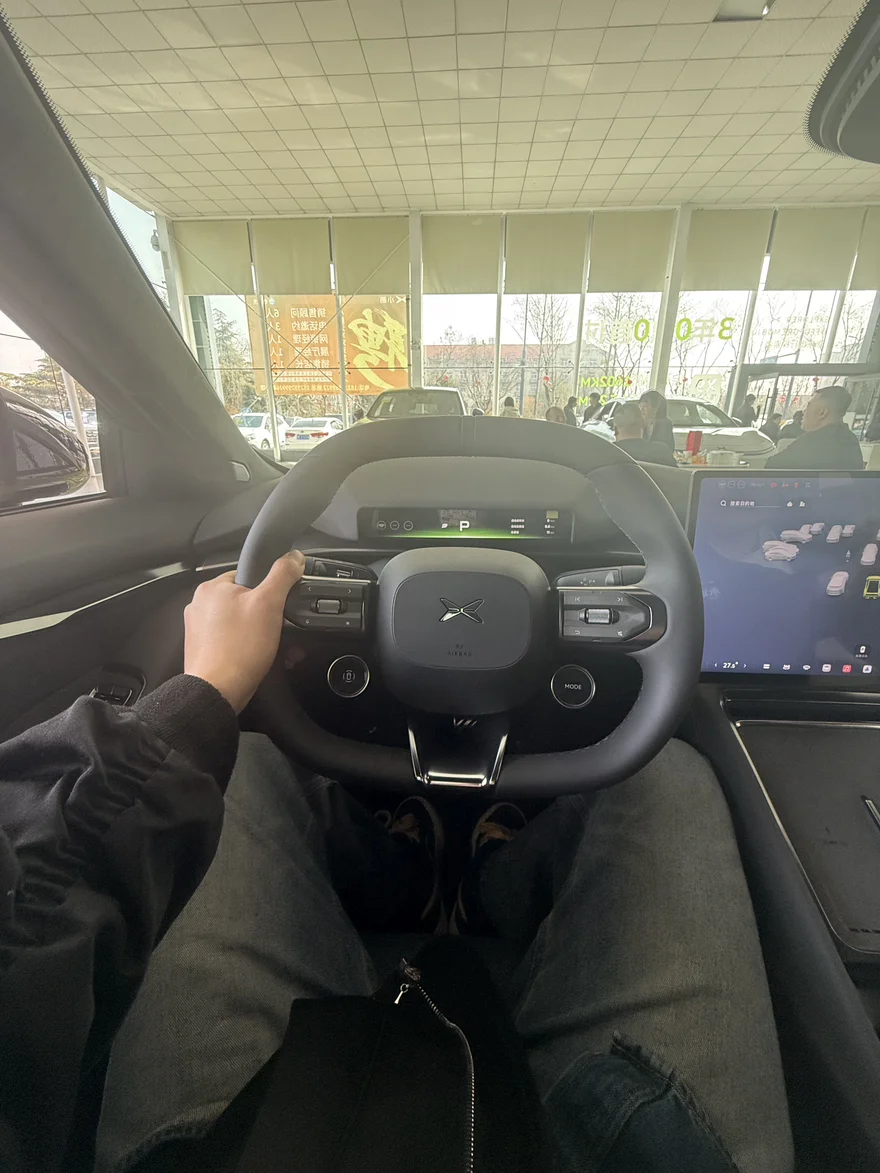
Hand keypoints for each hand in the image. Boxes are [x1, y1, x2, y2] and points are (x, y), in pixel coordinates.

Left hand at [184, 551, 304, 712]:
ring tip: (277, 649)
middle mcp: (200, 606)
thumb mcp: (269, 603)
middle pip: (246, 602)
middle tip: (282, 630)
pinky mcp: (204, 650)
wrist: (217, 691)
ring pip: (241, 624)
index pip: (248, 576)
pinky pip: (233, 642)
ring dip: (262, 634)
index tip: (281, 605)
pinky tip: (262, 659)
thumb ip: (282, 575)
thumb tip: (294, 557)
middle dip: (269, 617)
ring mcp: (200, 630)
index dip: (270, 589)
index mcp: (212, 588)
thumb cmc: (239, 649)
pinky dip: (249, 648)